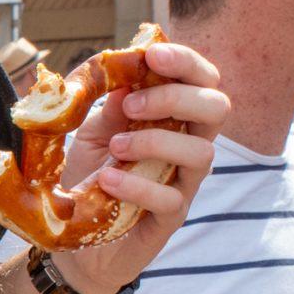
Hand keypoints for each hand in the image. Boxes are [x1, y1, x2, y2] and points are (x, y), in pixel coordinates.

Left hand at [48, 41, 228, 293]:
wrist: (76, 239)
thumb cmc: (91, 177)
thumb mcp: (92, 134)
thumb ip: (108, 107)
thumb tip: (122, 78)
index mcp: (174, 118)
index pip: (202, 81)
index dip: (186, 62)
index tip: (154, 54)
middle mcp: (188, 146)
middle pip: (217, 109)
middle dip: (176, 97)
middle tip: (131, 106)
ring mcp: (184, 183)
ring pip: (202, 153)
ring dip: (157, 142)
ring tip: (115, 149)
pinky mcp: (170, 218)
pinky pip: (171, 198)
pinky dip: (137, 185)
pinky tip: (107, 180)